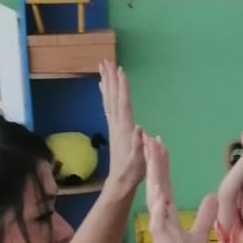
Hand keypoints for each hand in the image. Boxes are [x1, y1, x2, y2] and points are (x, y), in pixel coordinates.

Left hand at [98, 61, 144, 189]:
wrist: (121, 181)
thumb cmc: (133, 172)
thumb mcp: (138, 161)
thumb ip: (138, 145)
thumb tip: (139, 127)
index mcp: (125, 129)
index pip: (123, 104)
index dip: (122, 88)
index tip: (121, 72)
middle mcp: (117, 124)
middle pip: (113, 98)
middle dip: (111, 80)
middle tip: (107, 62)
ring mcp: (114, 126)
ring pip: (109, 100)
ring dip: (108, 84)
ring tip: (104, 68)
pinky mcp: (114, 129)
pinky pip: (109, 107)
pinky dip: (107, 95)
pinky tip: (105, 88)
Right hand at [143, 135, 216, 242]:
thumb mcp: (199, 235)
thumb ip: (203, 215)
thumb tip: (211, 196)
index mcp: (168, 215)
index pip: (164, 183)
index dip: (161, 163)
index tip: (158, 142)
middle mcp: (160, 218)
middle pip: (156, 183)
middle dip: (152, 159)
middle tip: (146, 134)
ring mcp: (160, 230)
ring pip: (155, 197)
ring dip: (154, 175)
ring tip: (151, 153)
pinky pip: (159, 223)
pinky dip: (159, 208)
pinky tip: (159, 194)